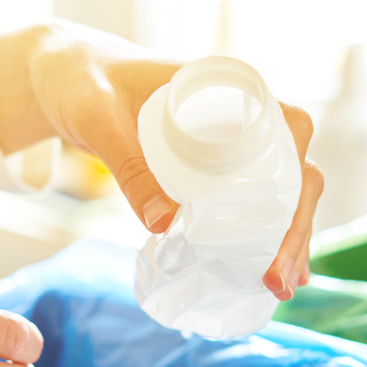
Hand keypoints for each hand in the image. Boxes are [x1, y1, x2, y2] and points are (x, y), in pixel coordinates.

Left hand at [0, 21, 320, 299]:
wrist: (69, 77)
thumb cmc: (86, 82)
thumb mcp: (100, 119)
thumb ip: (128, 164)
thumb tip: (165, 225)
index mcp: (229, 88)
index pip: (291, 129)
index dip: (297, 177)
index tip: (284, 222)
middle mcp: (241, 115)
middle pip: (293, 172)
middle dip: (295, 227)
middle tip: (278, 279)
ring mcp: (229, 146)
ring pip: (279, 193)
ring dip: (285, 239)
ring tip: (278, 288)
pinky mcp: (211, 170)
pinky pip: (249, 202)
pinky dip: (261, 237)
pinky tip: (265, 275)